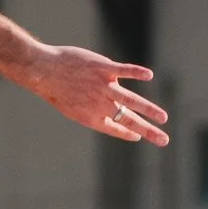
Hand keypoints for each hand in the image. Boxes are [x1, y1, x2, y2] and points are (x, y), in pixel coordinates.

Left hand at [28, 49, 168, 144]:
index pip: (116, 129)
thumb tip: (106, 105)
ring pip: (132, 100)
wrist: (44, 71)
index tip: (138, 136)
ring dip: (150, 110)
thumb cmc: (55, 88)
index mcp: (92, 117)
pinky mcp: (104, 68)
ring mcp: (104, 87)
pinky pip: (124, 71)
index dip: (128, 133)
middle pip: (130, 120)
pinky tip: (149, 75)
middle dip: (149, 131)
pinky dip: (136, 72)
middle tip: (164, 140)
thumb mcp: (71, 106)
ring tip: (163, 118)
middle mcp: (101, 105)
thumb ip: (90, 108)